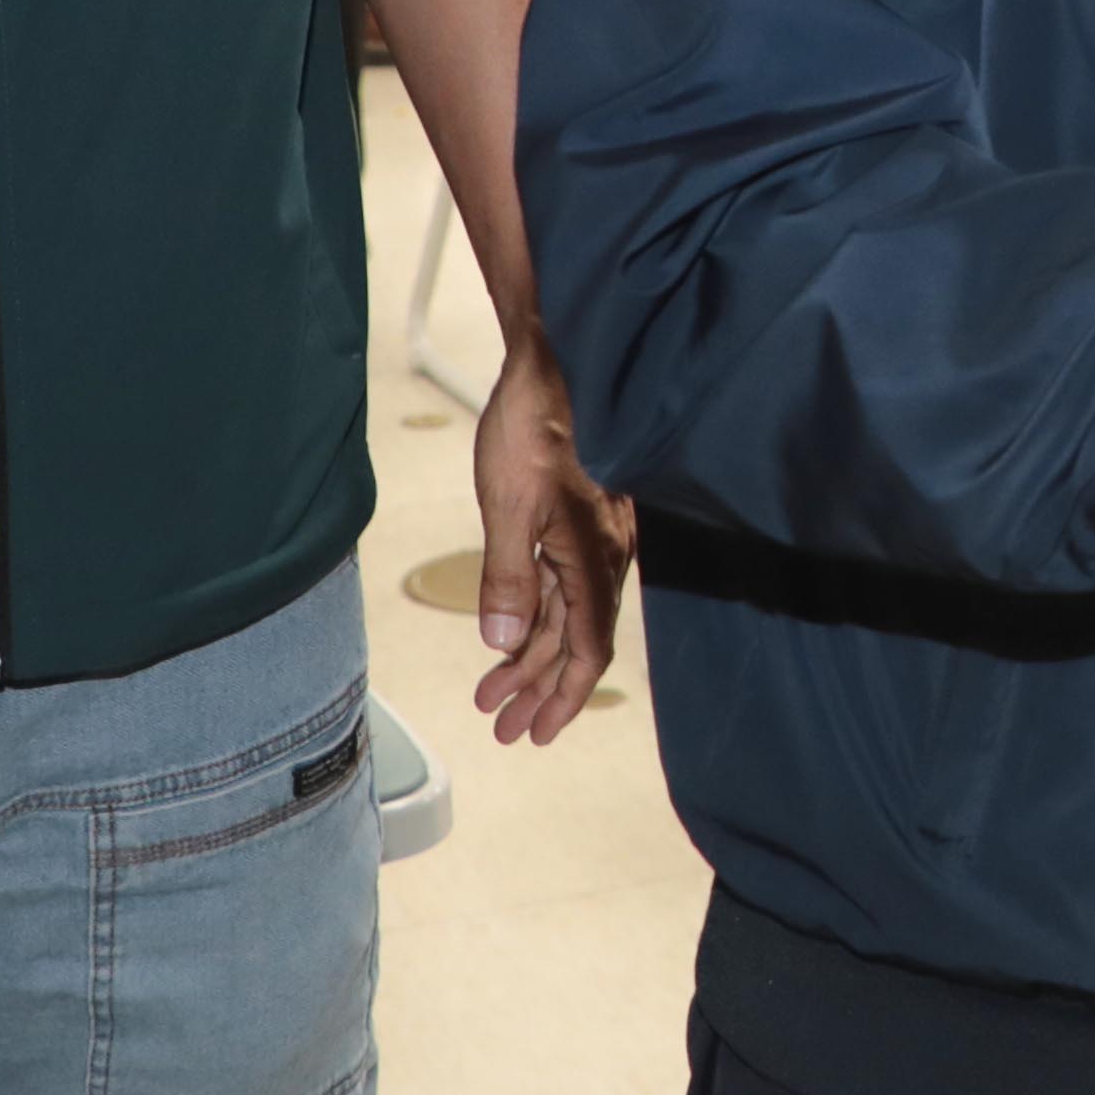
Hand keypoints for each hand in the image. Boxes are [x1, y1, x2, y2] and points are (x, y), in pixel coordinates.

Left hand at [465, 344, 628, 745]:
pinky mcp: (576, 518)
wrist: (554, 361)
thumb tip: (500, 641)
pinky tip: (510, 630)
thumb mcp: (509, 505)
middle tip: (503, 727)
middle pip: (576, 640)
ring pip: (565, 613)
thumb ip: (508, 578)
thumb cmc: (533, 426)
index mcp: (592, 559)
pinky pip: (560, 584)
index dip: (562, 696)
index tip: (536, 733)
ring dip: (530, 655)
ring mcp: (590, 537)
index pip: (587, 649)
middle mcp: (601, 555)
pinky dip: (534, 615)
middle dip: (539, 688)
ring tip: (493, 691)